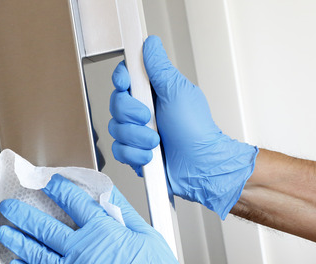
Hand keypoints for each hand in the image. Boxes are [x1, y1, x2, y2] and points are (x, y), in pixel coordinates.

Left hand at [0, 174, 216, 263]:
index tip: (46, 185)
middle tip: (9, 207)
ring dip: (18, 241)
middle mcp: (82, 252)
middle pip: (45, 227)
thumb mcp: (147, 234)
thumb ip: (123, 211)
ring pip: (37, 254)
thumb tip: (108, 193)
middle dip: (23, 214)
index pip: (73, 203)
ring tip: (5, 232)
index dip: (57, 190)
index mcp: (102, 232)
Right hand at [108, 35, 257, 218]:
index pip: (125, 78)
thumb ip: (159, 68)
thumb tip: (150, 45)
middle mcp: (142, 111)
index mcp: (153, 93)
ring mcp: (136, 132)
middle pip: (115, 103)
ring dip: (137, 137)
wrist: (200, 165)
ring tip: (156, 141)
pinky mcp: (133, 152)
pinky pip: (118, 151)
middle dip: (131, 113)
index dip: (120, 79)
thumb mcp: (178, 92)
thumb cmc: (196, 130)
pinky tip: (150, 155)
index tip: (125, 84)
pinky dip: (135, 154)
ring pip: (115, 129)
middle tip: (149, 117)